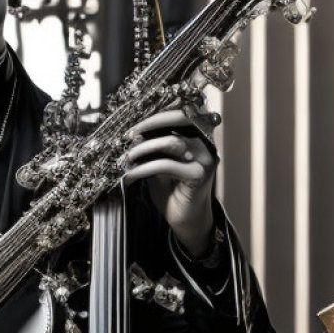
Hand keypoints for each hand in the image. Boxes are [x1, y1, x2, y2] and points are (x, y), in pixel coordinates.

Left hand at [123, 107, 219, 256]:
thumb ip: (152, 148)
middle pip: (182, 117)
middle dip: (152, 122)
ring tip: (128, 158)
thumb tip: (135, 134)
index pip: (180, 112)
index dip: (157, 114)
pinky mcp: (199, 175)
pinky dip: (144, 168)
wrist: (186, 219)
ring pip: (172, 141)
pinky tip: (132, 175)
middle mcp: (205, 143)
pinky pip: (166, 165)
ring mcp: (205, 158)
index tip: (133, 124)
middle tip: (130, 133)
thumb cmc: (172, 191)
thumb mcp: (158, 164)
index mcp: (197, 135)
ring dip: (144, 148)